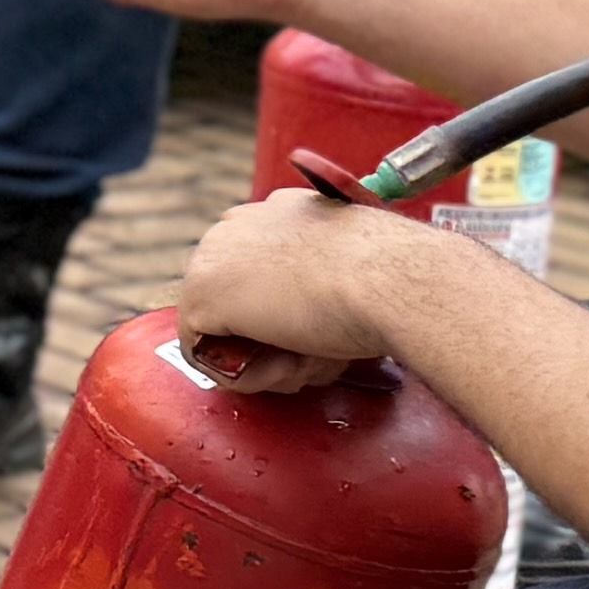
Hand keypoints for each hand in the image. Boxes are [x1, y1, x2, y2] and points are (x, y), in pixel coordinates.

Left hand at [168, 191, 412, 393]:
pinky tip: (292, 363)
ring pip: (225, 335)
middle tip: (317, 351)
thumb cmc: (386, 274)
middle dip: (274, 343)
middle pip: (236, 308)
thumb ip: (313, 278)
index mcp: (273, 212)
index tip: (318, 330)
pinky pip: (207, 357)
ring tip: (313, 356)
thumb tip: (299, 316)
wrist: (387, 277)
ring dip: (271, 362)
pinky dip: (251, 376)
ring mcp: (209, 260)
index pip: (254, 276)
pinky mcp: (200, 297)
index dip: (283, 315)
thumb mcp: (350, 265)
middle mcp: (234, 227)